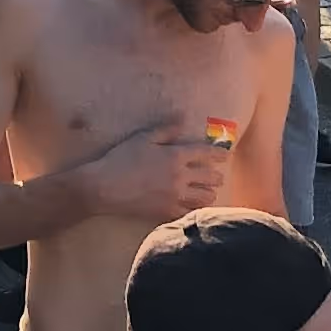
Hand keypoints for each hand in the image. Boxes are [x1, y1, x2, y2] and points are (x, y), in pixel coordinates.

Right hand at [77, 119, 230, 221]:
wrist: (105, 187)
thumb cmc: (121, 159)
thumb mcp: (142, 138)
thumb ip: (166, 130)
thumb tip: (182, 118)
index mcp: (176, 156)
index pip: (205, 153)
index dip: (218, 154)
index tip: (226, 155)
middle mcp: (180, 176)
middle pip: (210, 178)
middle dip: (217, 177)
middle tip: (218, 177)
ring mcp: (175, 196)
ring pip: (204, 198)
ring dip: (209, 194)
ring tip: (209, 193)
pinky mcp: (167, 212)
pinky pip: (189, 213)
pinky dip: (195, 210)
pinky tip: (195, 209)